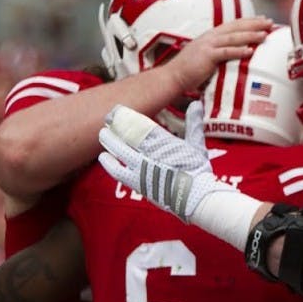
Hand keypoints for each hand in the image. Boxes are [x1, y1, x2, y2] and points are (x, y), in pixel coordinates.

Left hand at [98, 100, 232, 220]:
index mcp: (164, 141)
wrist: (196, 197)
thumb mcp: (197, 145)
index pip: (140, 124)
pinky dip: (109, 163)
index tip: (118, 110)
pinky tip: (103, 156)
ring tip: (103, 134)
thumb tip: (196, 103)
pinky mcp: (137, 183)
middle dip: (115, 125)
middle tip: (107, 118)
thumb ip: (193, 124)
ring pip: (119, 150)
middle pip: (126, 134)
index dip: (126, 116)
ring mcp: (142, 168)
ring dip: (109, 141)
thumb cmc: (198, 171)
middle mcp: (150, 153)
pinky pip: (117, 171)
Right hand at [163, 17, 272, 92]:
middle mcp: (211, 37)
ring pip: (234, 37)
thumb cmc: (190, 70)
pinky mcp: (207, 56)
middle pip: (236, 27)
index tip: (262, 19)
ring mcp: (208, 45)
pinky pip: (226, 52)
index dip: (249, 21)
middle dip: (254, 24)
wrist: (173, 76)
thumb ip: (219, 54)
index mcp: (211, 36)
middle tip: (270, 22)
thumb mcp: (206, 57)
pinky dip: (239, 51)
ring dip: (250, 35)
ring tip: (265, 34)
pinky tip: (250, 51)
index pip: (233, 25)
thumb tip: (234, 57)